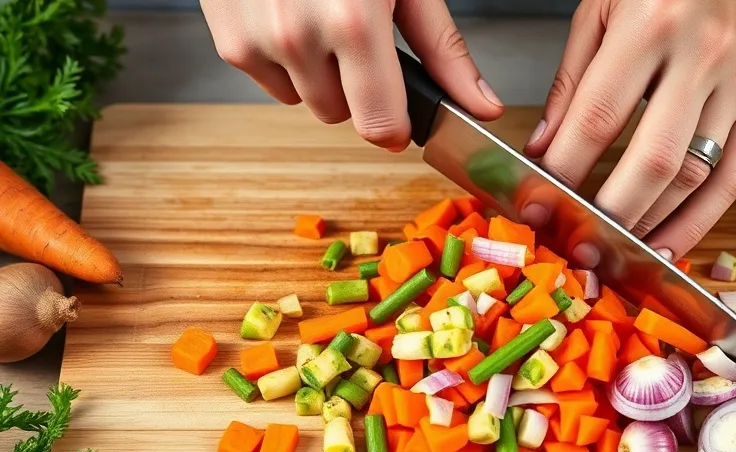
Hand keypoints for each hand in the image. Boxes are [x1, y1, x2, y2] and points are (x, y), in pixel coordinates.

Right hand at [200, 0, 503, 150]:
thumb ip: (443, 50)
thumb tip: (481, 106)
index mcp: (353, 23)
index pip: (378, 125)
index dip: (395, 125)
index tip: (400, 114)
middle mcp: (298, 36)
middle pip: (342, 116)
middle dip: (357, 88)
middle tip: (359, 36)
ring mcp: (257, 40)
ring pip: (305, 101)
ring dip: (320, 76)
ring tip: (324, 19)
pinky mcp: (229, 41)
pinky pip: (270, 82)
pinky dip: (285, 60)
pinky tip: (291, 17)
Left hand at [523, 0, 735, 263]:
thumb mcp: (601, 6)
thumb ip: (571, 79)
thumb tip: (545, 148)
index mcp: (650, 25)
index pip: (599, 117)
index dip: (564, 170)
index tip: (537, 202)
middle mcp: (702, 57)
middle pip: (654, 160)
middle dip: (608, 213)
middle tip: (575, 242)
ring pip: (695, 176)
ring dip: (651, 226)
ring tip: (613, 253)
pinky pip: (734, 177)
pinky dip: (701, 221)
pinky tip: (668, 247)